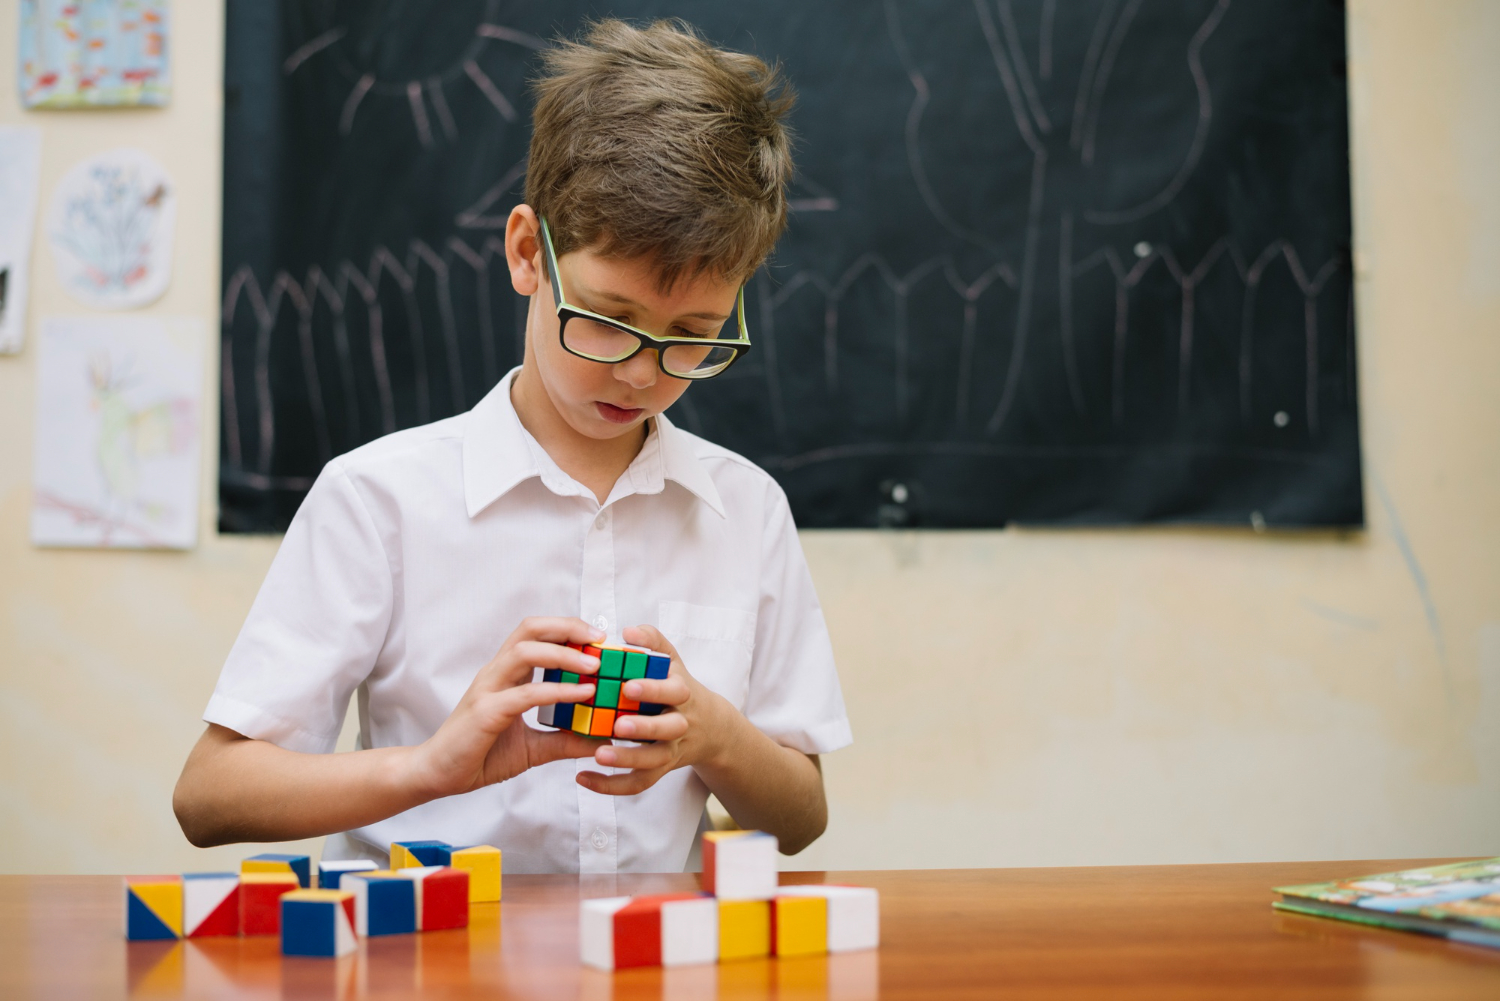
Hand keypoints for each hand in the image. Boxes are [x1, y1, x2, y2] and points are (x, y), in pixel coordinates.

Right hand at [406, 617, 605, 799]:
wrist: (438, 776)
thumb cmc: (480, 756)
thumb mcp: (534, 748)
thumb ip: (565, 740)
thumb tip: (602, 740)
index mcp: (507, 674)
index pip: (538, 635)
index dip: (568, 629)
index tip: (600, 639)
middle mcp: (497, 673)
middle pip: (531, 629)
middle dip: (568, 627)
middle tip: (600, 638)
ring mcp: (488, 689)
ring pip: (526, 651)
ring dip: (565, 653)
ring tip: (595, 665)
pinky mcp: (485, 712)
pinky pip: (525, 693)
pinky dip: (557, 690)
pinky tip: (582, 694)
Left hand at [576, 624, 730, 796]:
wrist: (711, 728)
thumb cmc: (680, 687)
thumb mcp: (673, 661)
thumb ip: (653, 642)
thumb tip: (628, 630)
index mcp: (682, 694)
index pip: (673, 691)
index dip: (653, 690)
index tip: (628, 685)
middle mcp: (680, 724)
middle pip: (667, 729)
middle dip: (644, 728)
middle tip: (618, 724)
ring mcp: (671, 750)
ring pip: (654, 761)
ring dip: (626, 759)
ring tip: (598, 755)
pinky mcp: (660, 770)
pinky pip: (639, 783)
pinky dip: (612, 785)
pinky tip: (584, 778)